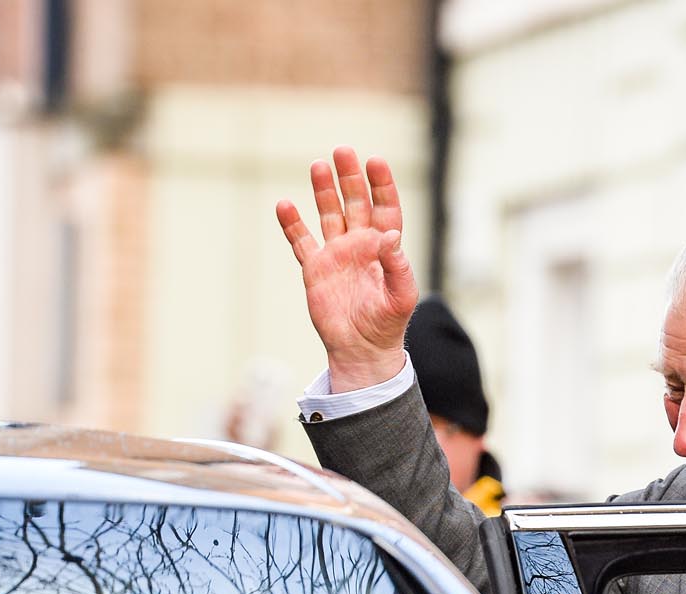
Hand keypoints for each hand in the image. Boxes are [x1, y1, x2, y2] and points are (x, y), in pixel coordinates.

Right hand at [276, 146, 418, 392]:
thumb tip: (390, 236)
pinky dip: (292, 224)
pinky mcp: (315, 269)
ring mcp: (336, 255)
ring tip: (318, 166)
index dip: (381, 185)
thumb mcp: (401, 297)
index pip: (384, 208)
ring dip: (323, 191)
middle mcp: (360, 245)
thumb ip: (397, 266)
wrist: (361, 349)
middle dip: (349, 178)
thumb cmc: (387, 324)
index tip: (375, 162)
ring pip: (328, 215)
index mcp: (384, 248)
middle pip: (354, 203)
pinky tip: (284, 205)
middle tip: (343, 151)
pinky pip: (301, 242)